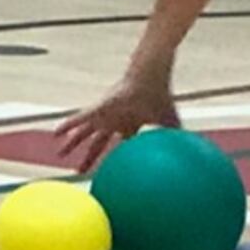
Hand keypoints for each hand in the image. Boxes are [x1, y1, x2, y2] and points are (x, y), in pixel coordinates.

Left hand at [55, 66, 177, 171]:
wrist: (152, 77)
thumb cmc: (161, 96)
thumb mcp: (170, 123)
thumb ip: (177, 139)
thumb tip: (194, 154)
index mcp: (130, 125)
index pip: (118, 146)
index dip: (112, 159)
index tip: (108, 172)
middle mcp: (115, 121)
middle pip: (98, 143)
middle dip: (88, 157)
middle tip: (78, 170)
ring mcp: (106, 114)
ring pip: (85, 131)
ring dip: (72, 142)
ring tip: (59, 152)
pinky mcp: (100, 107)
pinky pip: (80, 118)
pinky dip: (69, 125)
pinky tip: (56, 133)